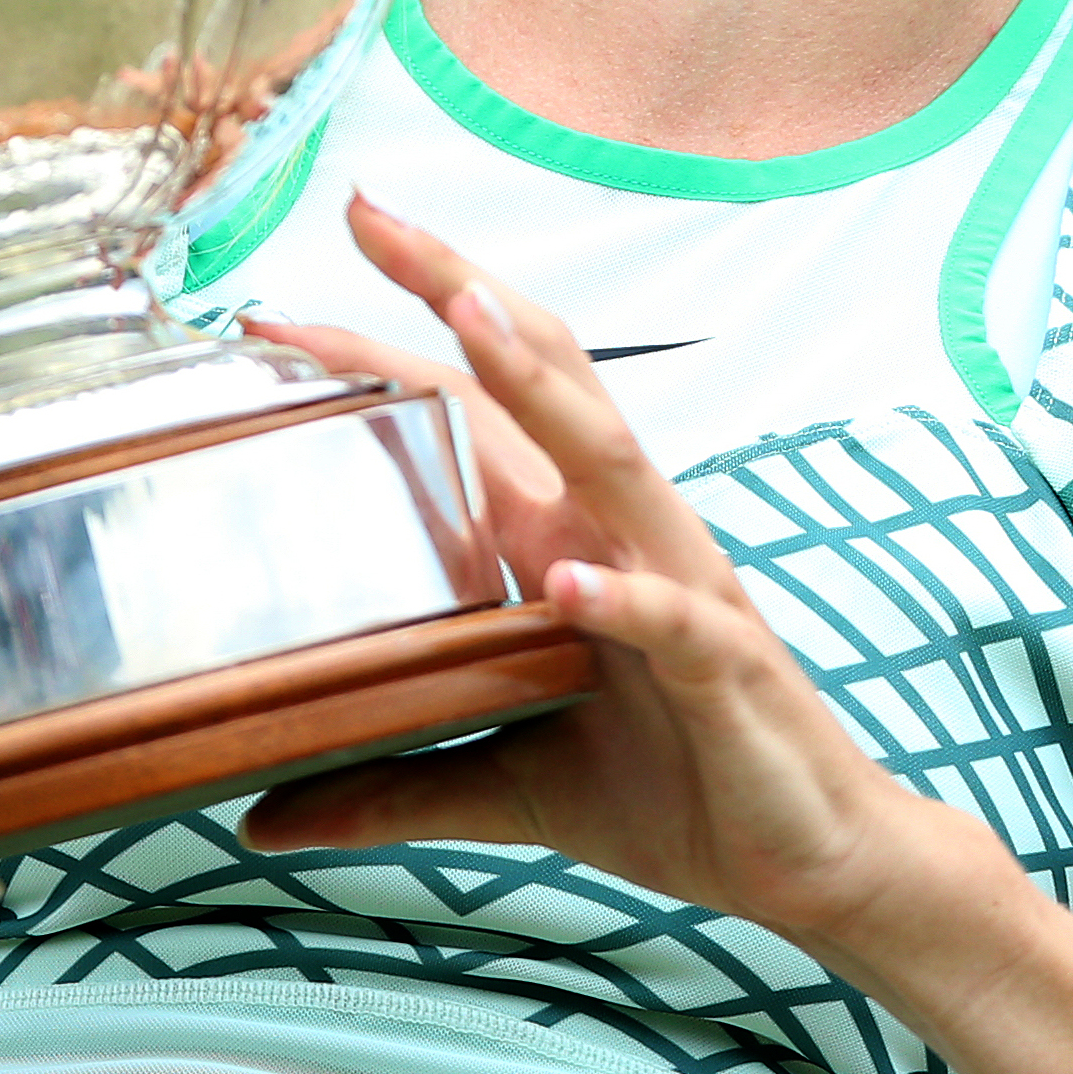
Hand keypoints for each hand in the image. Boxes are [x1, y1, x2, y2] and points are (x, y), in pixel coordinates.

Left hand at [236, 196, 988, 959]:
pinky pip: (675, 618)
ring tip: (465, 314)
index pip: (471, 410)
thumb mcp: (506, 788)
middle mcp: (620, 536)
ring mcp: (680, 589)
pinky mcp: (727, 666)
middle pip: (542, 377)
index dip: (383, 349)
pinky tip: (568, 586)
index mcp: (569, 540)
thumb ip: (391, 784)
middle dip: (456, 288)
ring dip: (540, 382)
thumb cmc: (675, 794)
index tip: (272, 314)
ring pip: (610, 455)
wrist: (810, 861)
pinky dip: (624, 599)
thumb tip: (262, 815)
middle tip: (366, 213)